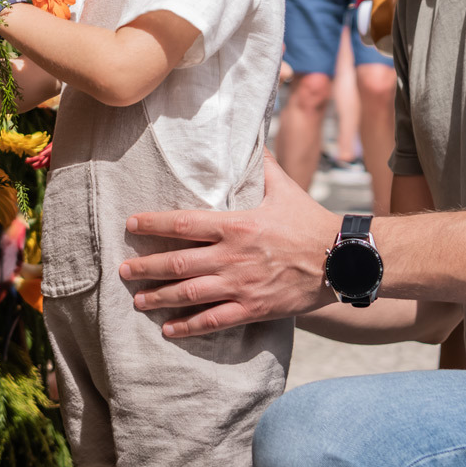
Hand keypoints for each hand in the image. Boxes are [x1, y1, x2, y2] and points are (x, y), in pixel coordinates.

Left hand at [117, 155, 340, 337]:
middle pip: (178, 263)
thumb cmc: (311, 222)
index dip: (154, 224)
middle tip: (123, 270)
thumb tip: (253, 138)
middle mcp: (232, 256)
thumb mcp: (284, 189)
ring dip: (159, 297)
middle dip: (146, 267)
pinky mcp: (253, 309)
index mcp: (236, 225)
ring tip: (137, 300)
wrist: (342, 260)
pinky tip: (168, 329)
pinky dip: (189, 327)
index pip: (184, 224)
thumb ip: (263, 166)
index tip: (131, 224)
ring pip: (189, 294)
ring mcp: (241, 286)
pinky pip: (214, 321)